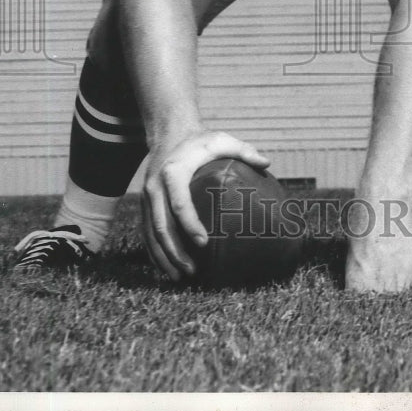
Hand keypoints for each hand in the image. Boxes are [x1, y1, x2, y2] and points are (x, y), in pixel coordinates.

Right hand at [141, 130, 269, 281]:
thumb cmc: (200, 141)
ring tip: (181, 277)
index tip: (203, 242)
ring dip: (163, 257)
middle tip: (192, 270)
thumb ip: (243, 150)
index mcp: (173, 172)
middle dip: (175, 251)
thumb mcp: (221, 139)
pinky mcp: (144, 204)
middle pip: (161, 225)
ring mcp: (146, 197)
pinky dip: (155, 252)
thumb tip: (267, 162)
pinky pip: (147, 232)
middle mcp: (154, 187)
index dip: (189, 224)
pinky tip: (168, 267)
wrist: (169, 133)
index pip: (179, 203)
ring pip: (151, 233)